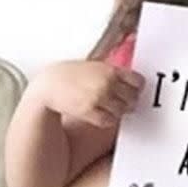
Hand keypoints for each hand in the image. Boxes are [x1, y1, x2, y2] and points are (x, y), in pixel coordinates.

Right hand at [29, 60, 144, 127]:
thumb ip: (113, 72)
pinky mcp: (89, 111)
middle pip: (133, 98)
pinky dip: (107, 119)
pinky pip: (109, 120)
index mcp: (110, 70)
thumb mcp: (95, 66)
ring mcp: (99, 97)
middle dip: (129, 101)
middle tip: (122, 102)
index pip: (138, 81)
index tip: (133, 90)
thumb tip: (132, 81)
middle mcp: (107, 83)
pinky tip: (100, 114)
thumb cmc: (71, 74)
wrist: (49, 84)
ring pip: (123, 110)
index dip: (137, 88)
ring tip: (109, 108)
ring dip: (118, 111)